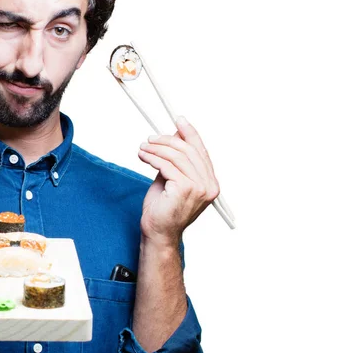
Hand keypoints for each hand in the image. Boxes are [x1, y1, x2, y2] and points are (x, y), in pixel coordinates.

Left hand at [138, 116, 219, 246]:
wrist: (158, 232)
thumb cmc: (163, 208)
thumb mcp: (171, 178)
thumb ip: (175, 160)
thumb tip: (175, 135)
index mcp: (210, 182)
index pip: (201, 151)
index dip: (190, 133)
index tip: (178, 119)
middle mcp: (209, 185)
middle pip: (189, 150)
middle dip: (167, 140)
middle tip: (150, 138)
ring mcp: (199, 188)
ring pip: (177, 156)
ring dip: (156, 148)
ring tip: (142, 148)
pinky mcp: (185, 189)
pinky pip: (167, 166)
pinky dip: (153, 158)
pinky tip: (143, 156)